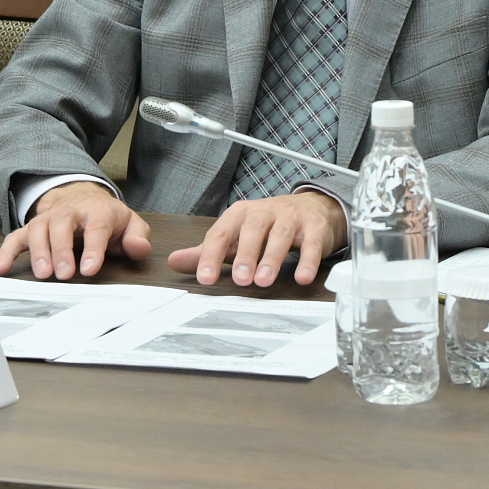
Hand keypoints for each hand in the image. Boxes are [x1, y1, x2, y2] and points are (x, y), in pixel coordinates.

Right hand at [0, 181, 151, 279]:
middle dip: (62, 250)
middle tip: (64, 275)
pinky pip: (16, 237)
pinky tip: (1, 268)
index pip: (96, 228)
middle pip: (62, 225)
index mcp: (98, 212)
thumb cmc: (107, 218)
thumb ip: (137, 237)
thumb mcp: (130, 224)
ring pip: (39, 230)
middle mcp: (70, 212)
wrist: (83, 197)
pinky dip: (6, 252)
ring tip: (42, 274)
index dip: (93, 248)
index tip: (90, 268)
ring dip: (38, 252)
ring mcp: (48, 219)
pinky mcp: (32, 228)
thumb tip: (139, 248)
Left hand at [167, 191, 346, 287]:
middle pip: (252, 229)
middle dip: (245, 254)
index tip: (206, 277)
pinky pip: (311, 243)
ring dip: (272, 258)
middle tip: (240, 279)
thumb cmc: (267, 225)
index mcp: (240, 214)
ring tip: (264, 281)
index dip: (212, 255)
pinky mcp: (314, 227)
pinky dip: (308, 260)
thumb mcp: (235, 234)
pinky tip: (302, 277)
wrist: (312, 207)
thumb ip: (208, 250)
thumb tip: (173, 261)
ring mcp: (291, 218)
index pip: (221, 233)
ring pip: (281, 235)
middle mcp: (265, 212)